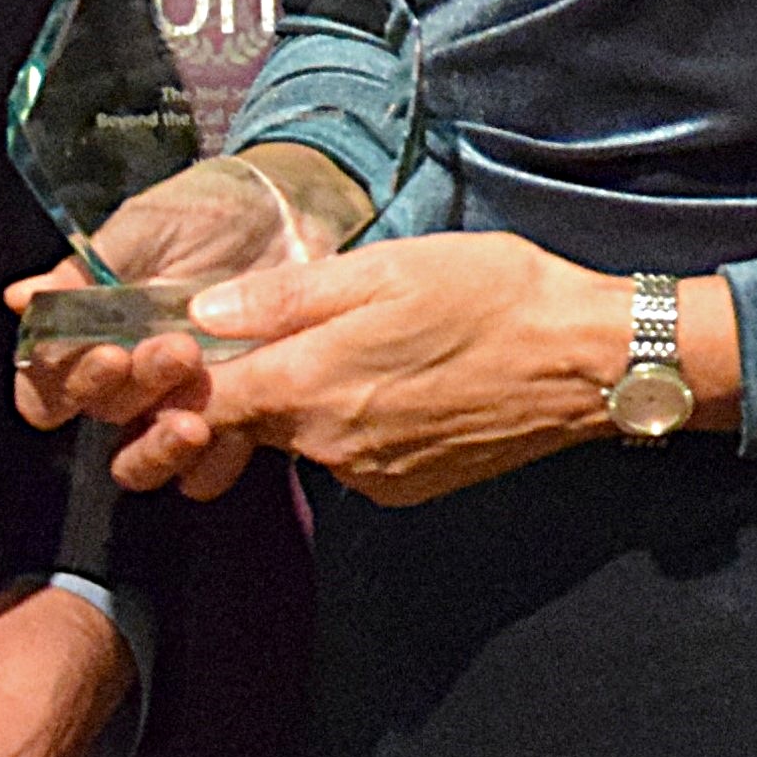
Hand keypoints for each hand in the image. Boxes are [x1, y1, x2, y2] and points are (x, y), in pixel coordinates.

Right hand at [12, 151, 371, 500]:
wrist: (292, 209)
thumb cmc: (208, 212)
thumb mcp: (144, 229)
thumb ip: (84, 271)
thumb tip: (21, 299)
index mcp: (93, 334)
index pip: (46, 386)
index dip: (61, 383)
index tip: (105, 352)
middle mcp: (128, 378)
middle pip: (103, 415)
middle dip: (135, 388)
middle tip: (179, 351)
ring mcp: (178, 403)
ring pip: (142, 459)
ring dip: (161, 445)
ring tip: (198, 418)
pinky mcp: (235, 418)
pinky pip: (207, 471)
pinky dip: (216, 462)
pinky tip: (239, 432)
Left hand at [182, 234, 735, 507]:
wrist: (587, 362)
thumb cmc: (493, 296)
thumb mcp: (387, 269)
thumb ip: (288, 297)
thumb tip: (203, 315)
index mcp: (313, 384)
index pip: (202, 401)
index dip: (176, 378)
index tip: (169, 349)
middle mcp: (329, 445)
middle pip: (251, 418)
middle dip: (245, 380)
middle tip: (274, 323)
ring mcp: (369, 475)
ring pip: (303, 435)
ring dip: (307, 397)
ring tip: (357, 341)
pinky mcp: (406, 488)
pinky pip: (350, 455)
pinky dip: (353, 421)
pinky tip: (398, 377)